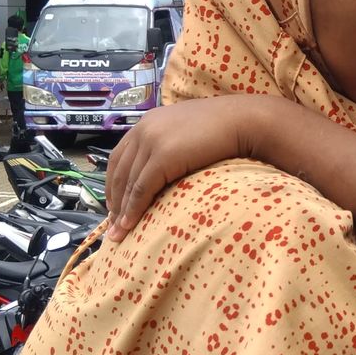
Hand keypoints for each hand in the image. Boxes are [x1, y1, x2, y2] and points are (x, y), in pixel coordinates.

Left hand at [105, 95, 270, 240]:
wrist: (243, 121)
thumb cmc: (224, 128)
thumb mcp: (187, 133)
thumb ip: (171, 143)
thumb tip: (167, 166)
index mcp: (148, 122)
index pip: (119, 157)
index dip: (113, 183)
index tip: (114, 205)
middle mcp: (144, 129)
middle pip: (118, 171)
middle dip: (113, 200)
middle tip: (112, 225)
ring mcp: (152, 141)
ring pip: (127, 182)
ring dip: (120, 210)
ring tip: (118, 233)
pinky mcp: (162, 156)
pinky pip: (141, 188)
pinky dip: (133, 209)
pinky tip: (129, 225)